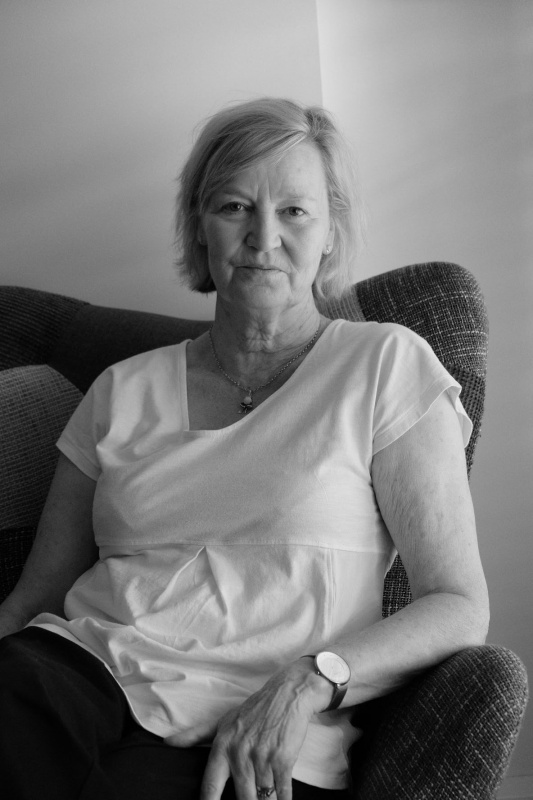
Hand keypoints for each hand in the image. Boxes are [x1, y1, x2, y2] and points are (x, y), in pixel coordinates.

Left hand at [200, 659, 330, 799]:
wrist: (287, 694)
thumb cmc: (253, 710)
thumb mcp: (222, 721)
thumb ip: (195, 735)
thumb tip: (167, 742)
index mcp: (222, 747)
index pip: (210, 788)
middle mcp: (240, 755)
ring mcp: (262, 758)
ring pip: (263, 799)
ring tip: (263, 799)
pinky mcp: (283, 760)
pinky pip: (283, 793)